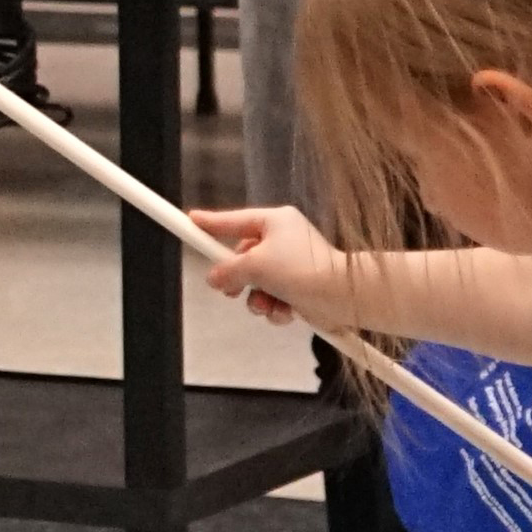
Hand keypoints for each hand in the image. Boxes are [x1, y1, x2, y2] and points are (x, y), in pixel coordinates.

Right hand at [187, 204, 340, 325]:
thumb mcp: (255, 265)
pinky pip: (274, 297)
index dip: (210, 224)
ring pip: (257, 283)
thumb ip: (228, 270)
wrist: (342, 296)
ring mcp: (293, 265)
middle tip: (231, 290)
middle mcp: (284, 240)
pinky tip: (286, 311)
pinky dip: (276, 307)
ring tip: (267, 304)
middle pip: (243, 257)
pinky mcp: (300, 288)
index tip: (190, 221)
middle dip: (238, 279)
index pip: (234, 221)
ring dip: (257, 298)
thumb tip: (215, 278)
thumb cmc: (301, 270)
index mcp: (276, 222)